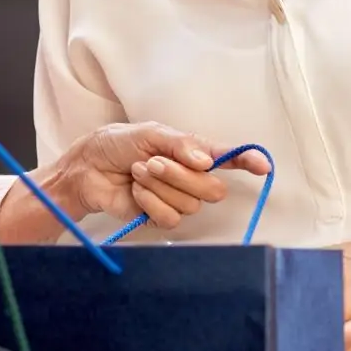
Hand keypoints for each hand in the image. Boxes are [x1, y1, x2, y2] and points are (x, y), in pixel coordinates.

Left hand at [58, 122, 271, 229]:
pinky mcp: (160, 217)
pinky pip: (171, 217)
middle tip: (152, 161)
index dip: (248, 162)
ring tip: (138, 172)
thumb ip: (179, 144)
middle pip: (213, 189)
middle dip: (181, 175)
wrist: (88, 168)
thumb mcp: (148, 133)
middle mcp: (190, 177)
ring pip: (190, 203)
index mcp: (192, 153)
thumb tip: (206, 161)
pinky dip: (150, 202)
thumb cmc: (117, 144)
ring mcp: (177, 199)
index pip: (228, 159)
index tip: (262, 166)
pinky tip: (136, 192)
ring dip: (160, 185)